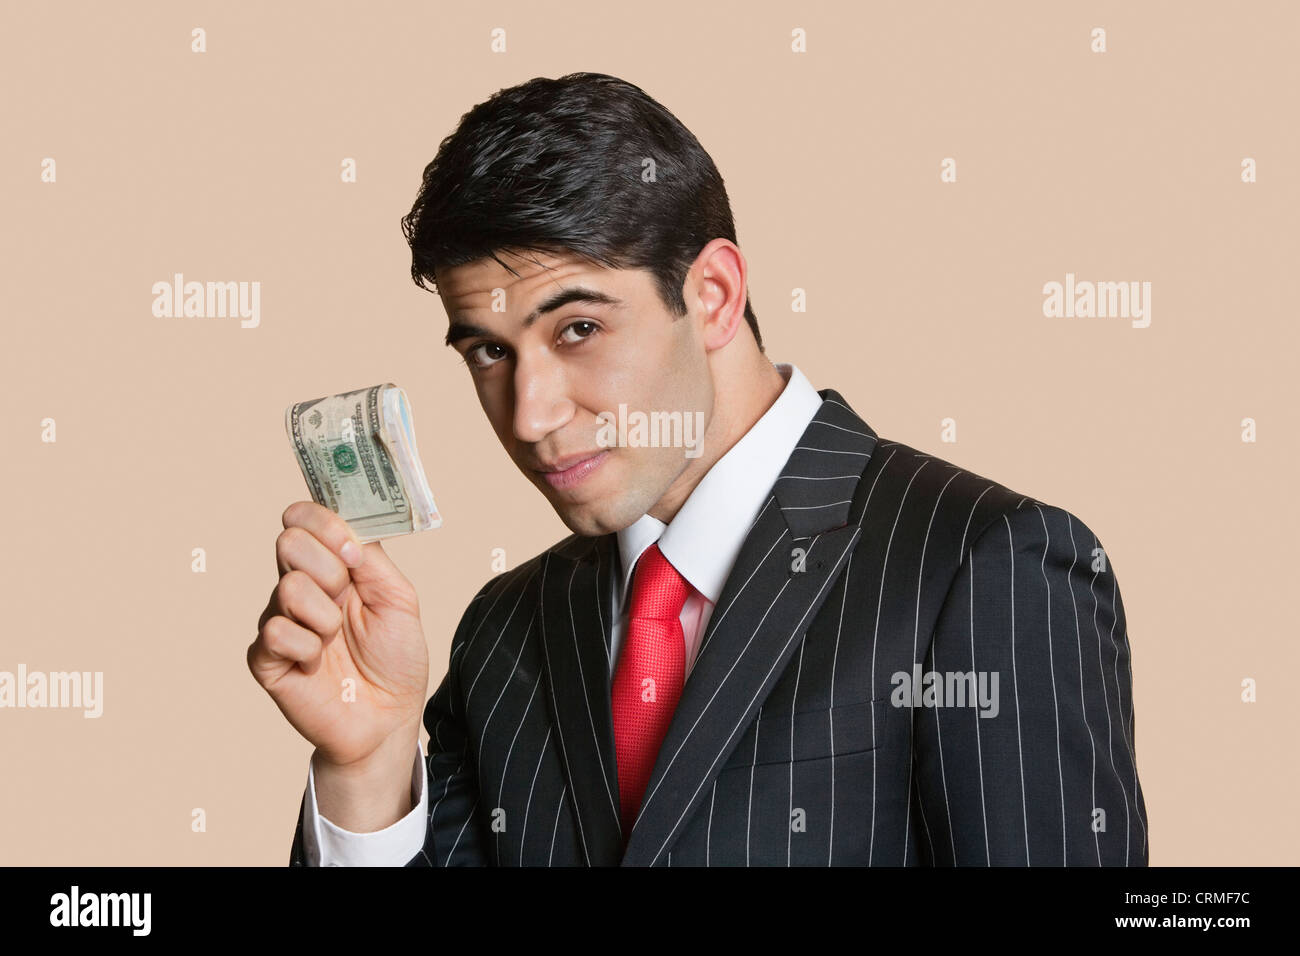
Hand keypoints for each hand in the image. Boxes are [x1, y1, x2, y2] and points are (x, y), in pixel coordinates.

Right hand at [248, 501, 428, 770]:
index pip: (303, 518)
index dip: (324, 523)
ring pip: (289, 587)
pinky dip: (309, 649)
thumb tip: (345, 530)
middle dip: (330, 568)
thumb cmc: (395, 658)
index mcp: (330, 565)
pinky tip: (318, 664)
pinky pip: (277, 632)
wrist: (388, 717)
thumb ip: (371, 559)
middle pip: (289, 541)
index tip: (353, 553)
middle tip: (348, 600)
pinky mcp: (264, 658)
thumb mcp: (399, 598)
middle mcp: (299, 586)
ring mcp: (279, 619)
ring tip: (337, 641)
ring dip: (327, 616)